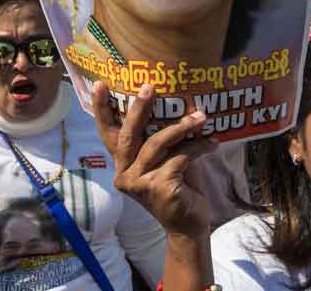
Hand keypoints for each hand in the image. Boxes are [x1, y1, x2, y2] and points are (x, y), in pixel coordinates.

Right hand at [92, 81, 215, 236]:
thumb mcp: (165, 160)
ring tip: (201, 117)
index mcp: (123, 164)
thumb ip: (160, 139)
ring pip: (157, 144)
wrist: (189, 225)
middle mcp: (124, 174)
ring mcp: (139, 183)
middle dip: (139, 108)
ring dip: (182, 127)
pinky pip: (179, 157)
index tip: (98, 84)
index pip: (108, 134)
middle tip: (149, 87)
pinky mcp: (158, 187)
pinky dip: (198, 147)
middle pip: (129, 134)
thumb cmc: (178, 186)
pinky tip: (212, 143)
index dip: (101, 109)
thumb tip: (175, 104)